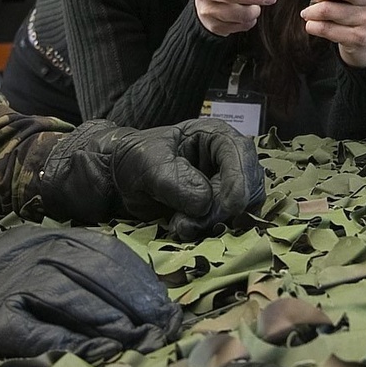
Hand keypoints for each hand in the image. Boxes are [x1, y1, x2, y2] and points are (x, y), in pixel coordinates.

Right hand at [0, 200, 180, 366]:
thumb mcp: (24, 257)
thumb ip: (69, 270)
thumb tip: (128, 297)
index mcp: (44, 237)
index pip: (105, 251)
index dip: (139, 280)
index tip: (167, 306)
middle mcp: (29, 253)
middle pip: (94, 273)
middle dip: (133, 302)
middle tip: (163, 330)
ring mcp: (5, 284)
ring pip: (69, 298)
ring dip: (108, 322)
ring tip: (137, 344)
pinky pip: (32, 332)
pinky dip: (63, 344)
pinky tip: (88, 356)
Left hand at [38, 119, 265, 238]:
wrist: (118, 180)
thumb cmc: (133, 160)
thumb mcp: (149, 165)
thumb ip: (177, 181)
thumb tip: (205, 202)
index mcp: (214, 135)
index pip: (241, 154)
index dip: (239, 181)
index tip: (228, 207)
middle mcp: (227, 160)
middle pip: (248, 186)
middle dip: (224, 210)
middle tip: (189, 224)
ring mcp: (225, 186)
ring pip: (241, 210)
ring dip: (215, 224)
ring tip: (180, 225)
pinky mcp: (217, 209)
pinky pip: (228, 224)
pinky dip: (210, 231)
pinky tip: (183, 228)